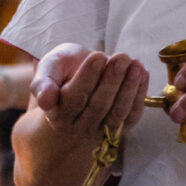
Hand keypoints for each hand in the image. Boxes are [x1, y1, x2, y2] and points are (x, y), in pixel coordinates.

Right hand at [31, 43, 148, 144]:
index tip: (99, 56)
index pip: (74, 98)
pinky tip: (143, 73)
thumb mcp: (47, 71)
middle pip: (98, 106)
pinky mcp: (120, 128)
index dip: (87, 77)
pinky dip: (139, 95)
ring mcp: (100, 130)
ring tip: (135, 63)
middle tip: (122, 56)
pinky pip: (132, 115)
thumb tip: (46, 100)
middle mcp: (78, 127)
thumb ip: (42, 82)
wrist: (74, 86)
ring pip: (117, 113)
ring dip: (129, 87)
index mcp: (58, 114)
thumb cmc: (61, 73)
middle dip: (112, 80)